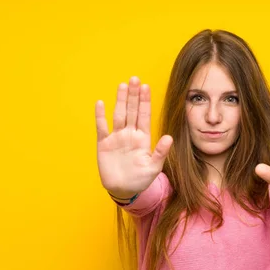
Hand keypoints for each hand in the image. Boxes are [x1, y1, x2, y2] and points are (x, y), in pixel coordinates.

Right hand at [95, 76, 172, 197]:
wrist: (123, 190)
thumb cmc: (140, 180)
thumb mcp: (153, 168)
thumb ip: (160, 152)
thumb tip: (169, 137)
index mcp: (143, 139)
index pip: (144, 116)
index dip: (144, 102)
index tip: (146, 87)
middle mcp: (130, 135)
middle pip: (131, 111)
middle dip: (133, 96)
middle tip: (135, 79)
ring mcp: (117, 138)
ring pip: (118, 115)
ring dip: (120, 101)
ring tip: (122, 85)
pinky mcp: (104, 145)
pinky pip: (102, 128)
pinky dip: (100, 116)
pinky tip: (100, 103)